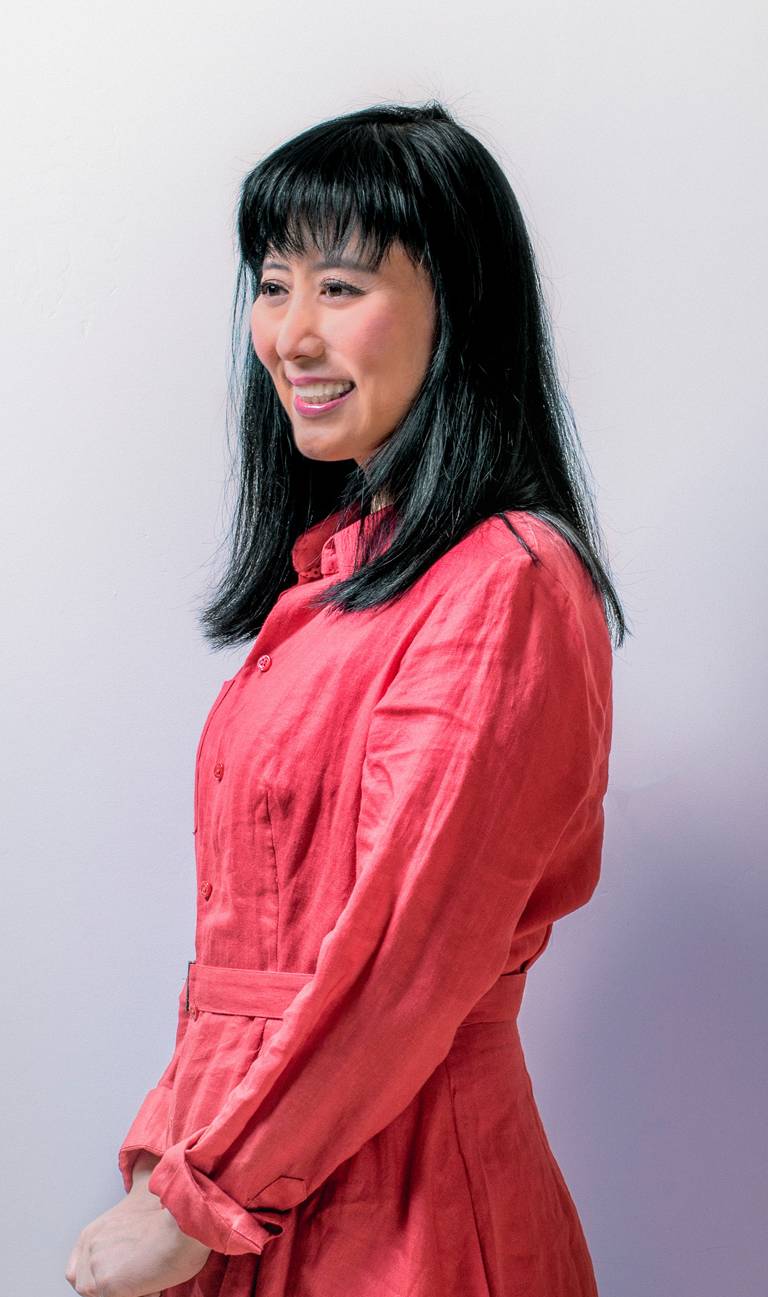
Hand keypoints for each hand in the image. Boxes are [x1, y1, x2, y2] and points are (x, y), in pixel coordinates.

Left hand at [65, 1164, 210, 1296]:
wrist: (184, 1222)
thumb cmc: (172, 1214)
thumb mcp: (144, 1189)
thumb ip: (136, 1177)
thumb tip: (141, 1158)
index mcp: (91, 1233)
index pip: (81, 1273)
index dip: (106, 1275)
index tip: (126, 1271)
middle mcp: (88, 1248)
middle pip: (93, 1287)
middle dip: (118, 1284)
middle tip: (144, 1267)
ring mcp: (94, 1267)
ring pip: (107, 1296)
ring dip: (130, 1290)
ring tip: (149, 1270)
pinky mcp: (104, 1285)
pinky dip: (140, 1295)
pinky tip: (152, 1279)